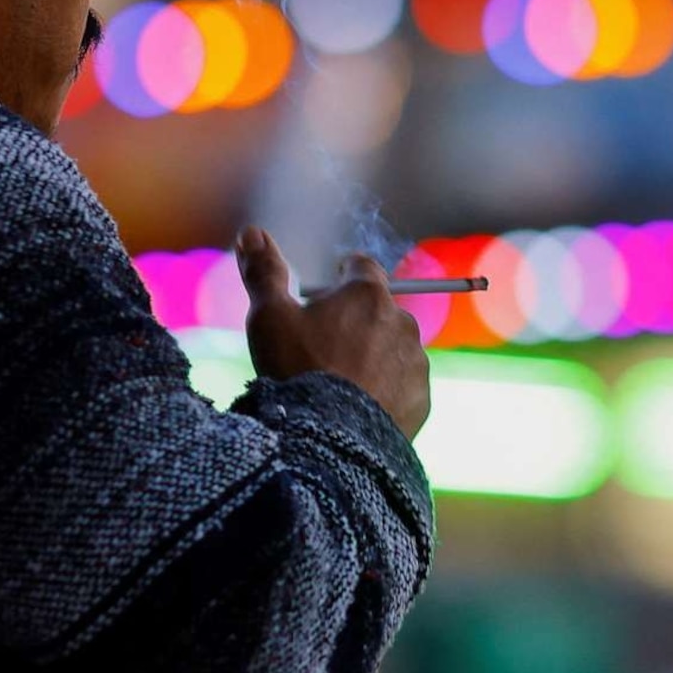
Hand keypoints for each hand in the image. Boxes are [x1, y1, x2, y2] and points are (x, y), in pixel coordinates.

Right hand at [236, 228, 429, 438]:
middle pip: (378, 310)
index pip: (361, 267)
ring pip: (393, 348)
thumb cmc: (297, 370)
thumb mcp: (269, 318)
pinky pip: (403, 385)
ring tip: (342, 383)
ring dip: (374, 356)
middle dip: (357, 321)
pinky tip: (359, 407)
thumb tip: (252, 232)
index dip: (342, 276)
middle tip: (325, 348)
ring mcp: (415, 361)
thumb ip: (264, 272)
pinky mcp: (421, 398)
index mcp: (367, 294)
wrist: (330, 440)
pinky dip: (386, 390)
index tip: (327, 292)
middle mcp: (401, 320)